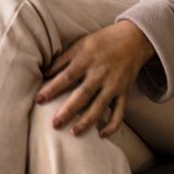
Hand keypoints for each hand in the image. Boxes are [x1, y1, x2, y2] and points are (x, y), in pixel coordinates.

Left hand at [35, 19, 155, 138]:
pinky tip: (101, 134)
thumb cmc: (103, 41)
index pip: (66, 77)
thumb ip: (63, 59)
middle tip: (54, 124)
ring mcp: (114, 85)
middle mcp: (100, 74)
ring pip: (100, 106)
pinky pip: (120, 112)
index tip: (39, 99)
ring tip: (74, 133)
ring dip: (87, 121)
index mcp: (86, 60)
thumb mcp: (80, 44)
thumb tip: (45, 73)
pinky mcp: (125, 93)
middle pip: (82, 95)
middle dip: (68, 111)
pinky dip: (112, 125)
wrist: (134, 39)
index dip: (52, 89)